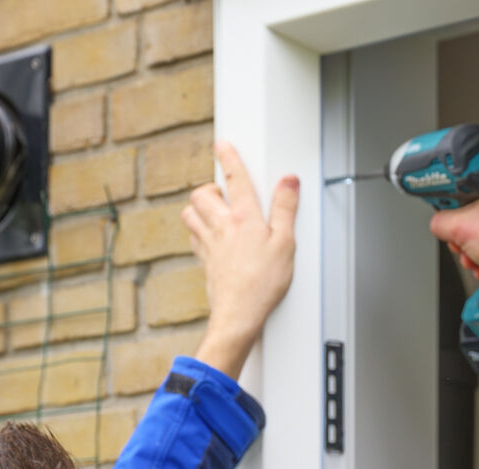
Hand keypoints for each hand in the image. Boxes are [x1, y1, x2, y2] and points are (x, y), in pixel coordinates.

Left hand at [181, 141, 299, 378]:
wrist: (239, 314)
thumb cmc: (263, 283)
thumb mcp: (285, 243)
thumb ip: (286, 209)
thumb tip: (288, 182)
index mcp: (244, 218)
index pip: (236, 178)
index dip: (229, 157)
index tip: (223, 145)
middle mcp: (221, 226)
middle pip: (202, 193)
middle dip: (210, 187)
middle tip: (223, 191)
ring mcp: (208, 244)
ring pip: (190, 213)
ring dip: (199, 208)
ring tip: (215, 210)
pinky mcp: (204, 261)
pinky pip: (192, 237)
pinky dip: (197, 231)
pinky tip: (209, 236)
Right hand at [429, 166, 478, 280]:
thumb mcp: (455, 226)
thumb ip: (438, 221)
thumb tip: (438, 224)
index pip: (466, 187)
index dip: (451, 204)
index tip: (447, 215)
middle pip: (473, 213)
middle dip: (462, 235)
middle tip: (460, 240)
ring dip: (472, 249)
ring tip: (474, 257)